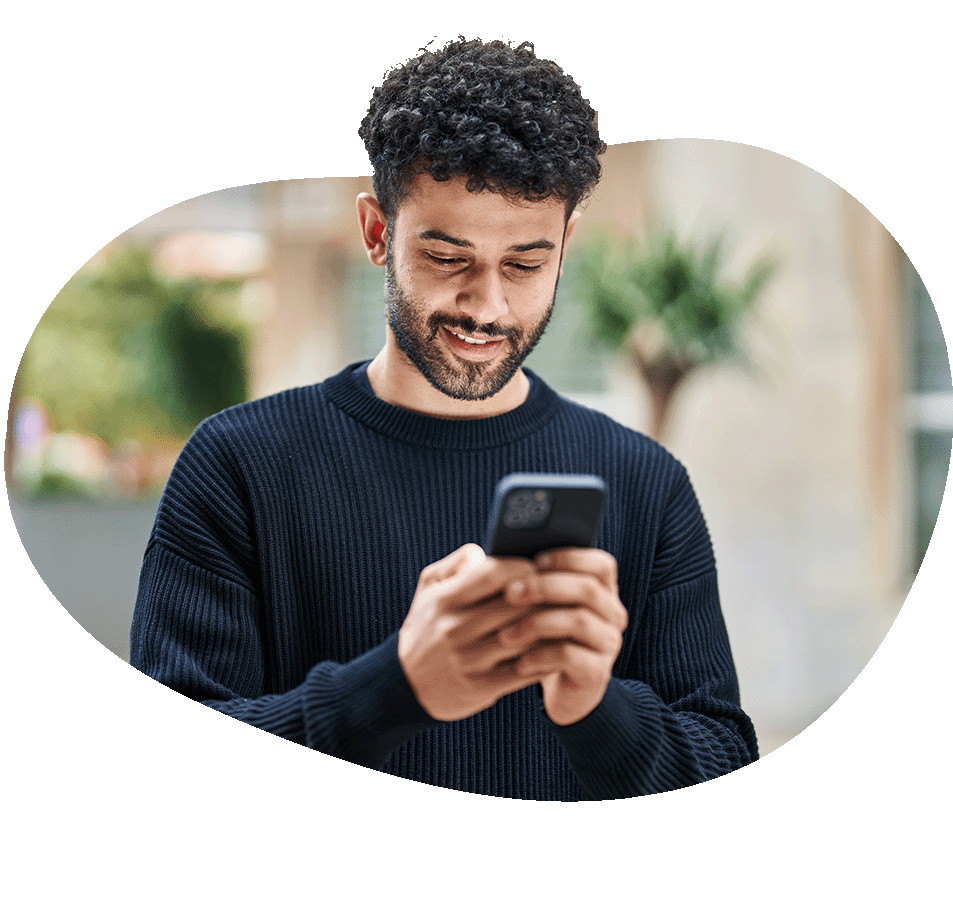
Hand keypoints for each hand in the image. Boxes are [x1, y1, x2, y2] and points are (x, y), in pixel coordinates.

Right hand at [398, 544, 543, 720]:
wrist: (405, 684)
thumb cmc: (427, 626)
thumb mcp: (429, 587)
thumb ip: (458, 563)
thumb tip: (488, 552)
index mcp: (445, 600)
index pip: (493, 573)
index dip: (522, 567)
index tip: (536, 568)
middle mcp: (455, 629)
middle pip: (516, 605)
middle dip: (543, 596)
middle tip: (560, 591)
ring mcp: (468, 660)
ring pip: (525, 637)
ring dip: (549, 626)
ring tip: (564, 616)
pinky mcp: (481, 687)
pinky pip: (524, 670)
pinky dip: (545, 657)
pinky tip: (556, 647)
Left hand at [498, 547, 626, 725]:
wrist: (563, 689)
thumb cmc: (547, 637)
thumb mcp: (544, 608)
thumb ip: (536, 582)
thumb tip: (502, 559)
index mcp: (603, 591)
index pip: (602, 564)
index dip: (570, 558)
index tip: (536, 561)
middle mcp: (612, 615)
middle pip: (588, 589)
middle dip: (545, 587)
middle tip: (510, 592)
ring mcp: (608, 644)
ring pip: (579, 621)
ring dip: (537, 623)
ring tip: (505, 634)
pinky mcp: (598, 672)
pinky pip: (570, 656)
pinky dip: (541, 656)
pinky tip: (520, 661)